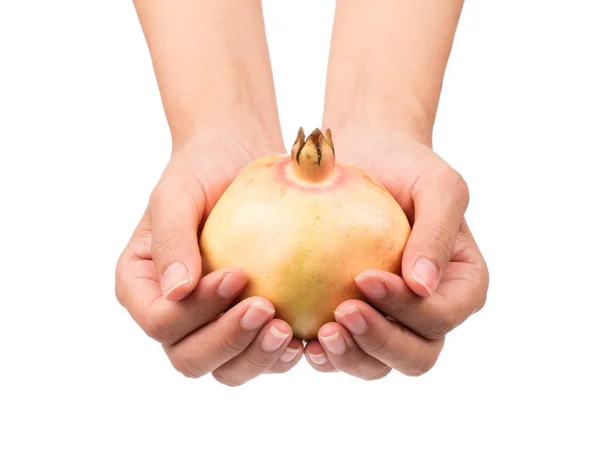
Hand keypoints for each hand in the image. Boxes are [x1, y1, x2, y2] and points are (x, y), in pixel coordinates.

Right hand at [115, 128, 303, 385]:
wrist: (234, 161)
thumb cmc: (201, 171)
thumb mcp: (178, 194)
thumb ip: (172, 239)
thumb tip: (176, 293)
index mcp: (143, 288)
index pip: (161, 321)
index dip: (197, 311)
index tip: (237, 275)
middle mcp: (172, 315)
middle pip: (189, 358)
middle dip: (228, 341)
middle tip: (267, 310)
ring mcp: (209, 325)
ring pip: (225, 369)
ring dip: (255, 358)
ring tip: (287, 331)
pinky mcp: (244, 325)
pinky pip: (256, 357)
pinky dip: (277, 357)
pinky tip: (302, 338)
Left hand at [305, 130, 488, 378]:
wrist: (369, 159)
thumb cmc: (407, 167)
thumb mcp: (437, 186)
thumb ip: (438, 232)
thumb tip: (422, 286)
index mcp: (461, 286)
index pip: (441, 316)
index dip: (408, 310)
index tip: (364, 278)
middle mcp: (430, 313)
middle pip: (416, 356)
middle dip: (380, 344)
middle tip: (340, 316)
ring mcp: (392, 322)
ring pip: (379, 364)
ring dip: (351, 358)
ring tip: (319, 335)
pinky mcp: (355, 321)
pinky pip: (345, 352)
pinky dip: (325, 355)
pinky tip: (301, 341)